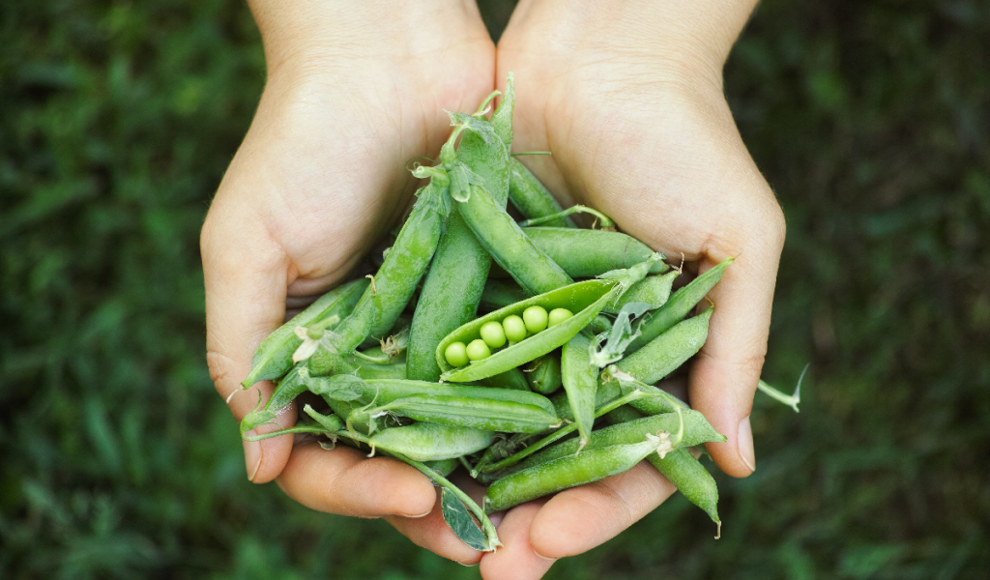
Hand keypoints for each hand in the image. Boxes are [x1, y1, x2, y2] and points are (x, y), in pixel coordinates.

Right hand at [201, 0, 495, 565]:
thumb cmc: (300, 142)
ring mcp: (445, 327)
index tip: (411, 501)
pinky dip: (544, 405)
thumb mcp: (245, 246)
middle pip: (410, 457)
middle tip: (490, 549)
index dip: (362, 492)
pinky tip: (574, 440)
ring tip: (541, 522)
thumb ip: (242, 353)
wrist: (386, 52)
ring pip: (475, 426)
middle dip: (445, 510)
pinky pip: (523, 363)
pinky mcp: (502, 294)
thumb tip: (259, 464)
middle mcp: (383, 352)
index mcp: (316, 355)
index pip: (330, 455)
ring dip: (503, 478)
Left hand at [483, 1, 783, 576]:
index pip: (632, 455)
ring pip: (497, 419)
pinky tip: (401, 444)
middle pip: (557, 455)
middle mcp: (591, 348)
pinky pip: (451, 354)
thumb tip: (735, 465)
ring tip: (431, 527)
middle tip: (489, 567)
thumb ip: (735, 348)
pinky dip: (431, 400)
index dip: (597, 508)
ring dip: (470, 475)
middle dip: (526, 514)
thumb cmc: (687, 137)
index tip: (553, 542)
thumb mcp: (736, 240)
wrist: (602, 50)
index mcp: (660, 352)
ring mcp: (530, 320)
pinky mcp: (478, 283)